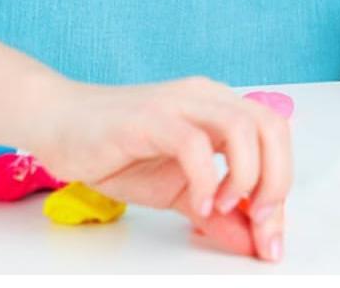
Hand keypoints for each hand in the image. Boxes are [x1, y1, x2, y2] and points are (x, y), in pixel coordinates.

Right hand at [26, 74, 290, 261]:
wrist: (58, 123)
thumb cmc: (117, 151)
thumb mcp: (175, 190)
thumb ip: (214, 212)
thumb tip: (250, 241)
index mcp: (221, 108)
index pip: (274, 139)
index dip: (281, 189)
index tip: (271, 239)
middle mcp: (210, 98)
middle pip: (272, 127)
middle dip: (277, 180)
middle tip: (260, 222)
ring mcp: (182, 103)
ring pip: (243, 126)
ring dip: (247, 176)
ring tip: (223, 209)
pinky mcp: (151, 118)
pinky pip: (194, 143)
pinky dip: (205, 177)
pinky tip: (196, 205)